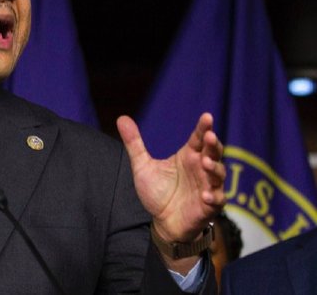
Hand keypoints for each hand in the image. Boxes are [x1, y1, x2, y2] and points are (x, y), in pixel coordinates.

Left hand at [117, 113, 225, 242]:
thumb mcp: (143, 166)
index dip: (204, 127)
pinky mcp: (210, 205)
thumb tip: (121, 118)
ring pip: (218, 173)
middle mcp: (201, 168)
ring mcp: (208, 186)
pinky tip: (205, 195)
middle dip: (213, 144)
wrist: (163, 222)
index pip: (198, 138)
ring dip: (214, 168)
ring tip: (205, 163)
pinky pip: (216, 199)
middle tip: (210, 136)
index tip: (207, 117)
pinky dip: (212, 196)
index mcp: (188, 156)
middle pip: (213, 152)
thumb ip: (134, 143)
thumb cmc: (158, 192)